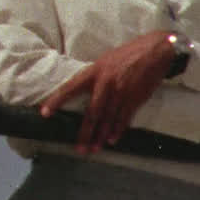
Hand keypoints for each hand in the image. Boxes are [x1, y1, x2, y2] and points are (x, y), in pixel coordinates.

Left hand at [39, 31, 176, 151]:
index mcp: (93, 72)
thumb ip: (94, 77)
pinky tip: (112, 140)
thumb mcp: (104, 61)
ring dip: (101, 136)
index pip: (70, 87)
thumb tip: (84, 90)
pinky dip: (118, 130)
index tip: (44, 113)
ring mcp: (121, 92)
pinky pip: (124, 118)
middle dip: (85, 132)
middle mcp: (105, 83)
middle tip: (79, 149)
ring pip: (108, 119)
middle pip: (92, 112)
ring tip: (94, 148)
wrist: (154, 51)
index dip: (56, 100)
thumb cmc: (126, 55)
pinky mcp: (135, 98)